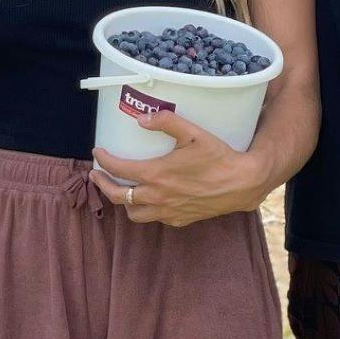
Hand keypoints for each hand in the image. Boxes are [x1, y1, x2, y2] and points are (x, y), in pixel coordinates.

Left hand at [92, 111, 270, 225]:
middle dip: (102, 184)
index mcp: (155, 174)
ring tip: (121, 189)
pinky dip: (147, 210)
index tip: (97, 152)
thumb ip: (166, 122)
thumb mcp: (192, 132)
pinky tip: (151, 199)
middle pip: (118, 196)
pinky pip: (155, 218)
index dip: (103, 160)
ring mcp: (168, 211)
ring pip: (134, 213)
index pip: (118, 169)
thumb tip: (142, 119)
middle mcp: (157, 197)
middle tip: (97, 174)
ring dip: (123, 202)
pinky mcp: (180, 219)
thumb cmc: (218, 156)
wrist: (242, 183)